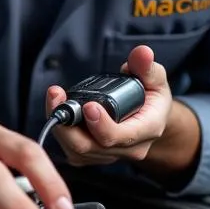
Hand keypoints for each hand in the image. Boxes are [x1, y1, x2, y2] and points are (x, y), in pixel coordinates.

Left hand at [45, 45, 171, 166]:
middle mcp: (128, 148)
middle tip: (57, 96)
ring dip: (60, 125)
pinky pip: (71, 150)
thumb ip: (146, 67)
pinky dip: (60, 131)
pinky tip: (56, 109)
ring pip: (76, 150)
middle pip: (91, 146)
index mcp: (147, 130)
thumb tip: (142, 53)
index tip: (88, 105)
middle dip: (69, 123)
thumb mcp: (154, 79)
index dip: (101, 124)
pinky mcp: (93, 155)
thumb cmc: (151, 97)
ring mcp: (109, 154)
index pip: (120, 136)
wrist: (149, 117)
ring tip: (54, 97)